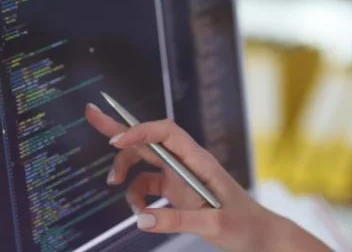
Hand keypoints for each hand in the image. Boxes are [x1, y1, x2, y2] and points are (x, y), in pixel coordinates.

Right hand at [85, 103, 331, 251]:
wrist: (261, 237)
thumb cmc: (246, 225)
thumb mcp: (214, 224)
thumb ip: (178, 220)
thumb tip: (141, 219)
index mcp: (199, 161)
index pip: (166, 133)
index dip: (140, 130)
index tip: (117, 140)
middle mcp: (187, 164)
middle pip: (148, 140)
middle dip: (119, 131)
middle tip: (90, 114)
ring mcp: (181, 178)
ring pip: (143, 165)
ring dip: (127, 176)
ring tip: (120, 193)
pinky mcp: (177, 193)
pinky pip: (147, 188)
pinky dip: (138, 199)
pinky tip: (142, 214)